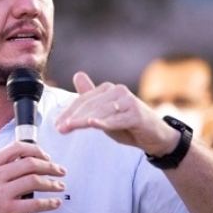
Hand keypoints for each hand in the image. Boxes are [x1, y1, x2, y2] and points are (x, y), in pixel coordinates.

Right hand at [0, 141, 65, 212]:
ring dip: (52, 184)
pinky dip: (49, 203)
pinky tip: (55, 203)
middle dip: (50, 166)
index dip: (36, 150)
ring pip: (35, 181)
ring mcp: (1, 193)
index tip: (46, 156)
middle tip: (59, 171)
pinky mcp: (7, 210)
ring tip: (59, 186)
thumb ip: (0, 168)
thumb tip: (24, 162)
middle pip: (30, 163)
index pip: (17, 148)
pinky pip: (35, 204)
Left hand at [55, 71, 177, 155]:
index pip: (84, 100)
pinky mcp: (136, 114)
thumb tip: (77, 75)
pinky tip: (93, 124)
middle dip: (73, 117)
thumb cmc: (128, 124)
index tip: (57, 124)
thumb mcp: (106, 113)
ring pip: (101, 112)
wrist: (156, 137)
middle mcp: (118, 91)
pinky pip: (117, 119)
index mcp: (109, 90)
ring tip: (70, 127)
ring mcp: (128, 101)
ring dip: (83, 120)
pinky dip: (104, 122)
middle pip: (90, 105)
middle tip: (59, 129)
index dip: (69, 112)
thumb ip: (91, 99)